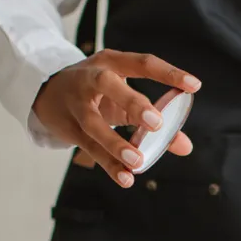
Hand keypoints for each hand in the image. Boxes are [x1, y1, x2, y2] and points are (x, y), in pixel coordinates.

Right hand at [33, 49, 200, 187]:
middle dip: (132, 102)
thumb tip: (185, 147)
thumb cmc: (97, 93)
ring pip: (93, 123)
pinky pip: (88, 147)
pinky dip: (108, 164)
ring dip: (116, 143)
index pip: (143, 63)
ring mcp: (75, 103)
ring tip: (138, 161)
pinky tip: (126, 177)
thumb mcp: (125, 97)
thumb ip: (157, 119)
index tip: (194, 86)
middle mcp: (91, 78)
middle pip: (108, 84)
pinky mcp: (67, 127)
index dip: (168, 74)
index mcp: (112, 63)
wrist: (46, 93)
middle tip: (155, 123)